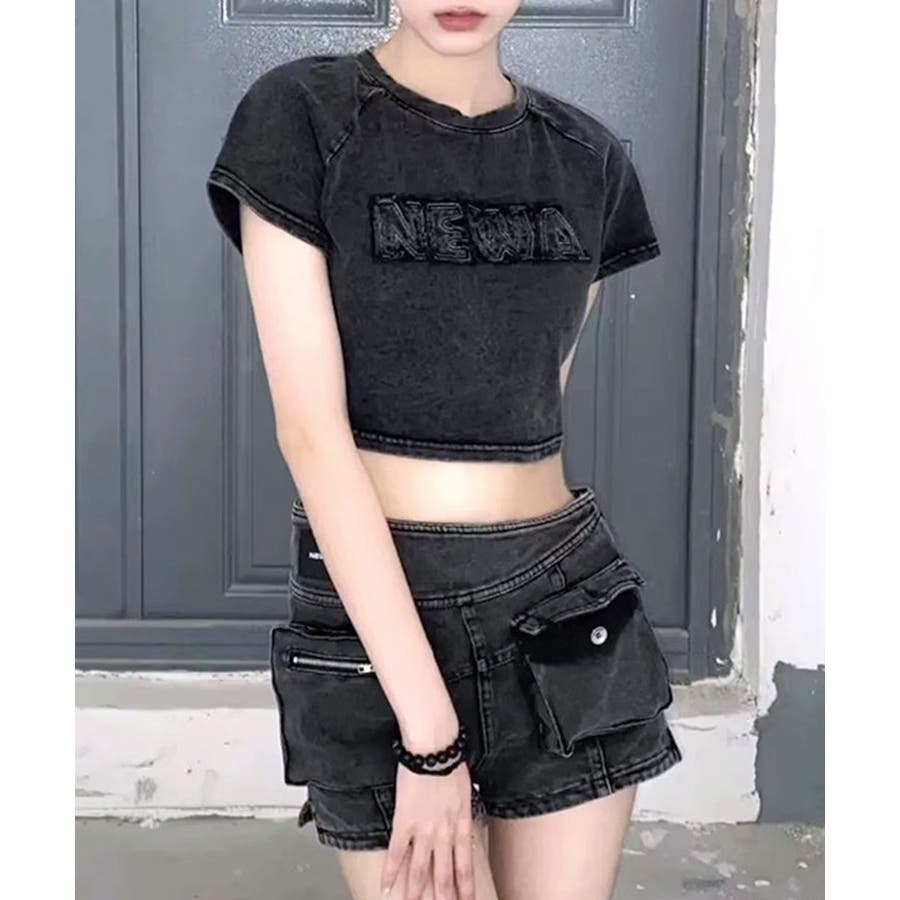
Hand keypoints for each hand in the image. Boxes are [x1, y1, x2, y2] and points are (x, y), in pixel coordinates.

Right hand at [380, 761, 475, 899]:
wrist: (434, 749)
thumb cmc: (451, 761)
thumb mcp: (465, 790)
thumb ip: (462, 810)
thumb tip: (460, 819)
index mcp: (462, 824)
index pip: (465, 865)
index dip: (466, 888)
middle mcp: (445, 833)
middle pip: (445, 875)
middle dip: (445, 899)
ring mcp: (424, 830)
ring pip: (422, 871)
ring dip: (418, 894)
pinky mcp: (404, 822)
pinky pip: (396, 853)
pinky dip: (390, 873)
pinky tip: (386, 888)